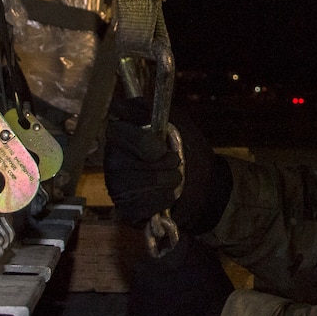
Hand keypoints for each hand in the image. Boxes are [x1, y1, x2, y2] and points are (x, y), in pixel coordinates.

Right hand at [101, 101, 228, 234]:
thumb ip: (151, 109)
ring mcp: (116, 185)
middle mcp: (112, 159)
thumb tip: (126, 107)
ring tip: (175, 178)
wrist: (203, 181)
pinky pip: (139, 206)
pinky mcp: (125, 208)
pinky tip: (169, 195)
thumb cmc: (186, 148)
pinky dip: (162, 200)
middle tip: (175, 163)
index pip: (116, 132)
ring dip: (165, 182)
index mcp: (121, 134)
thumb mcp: (176, 121)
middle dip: (160, 165)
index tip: (161, 147)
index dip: (140, 141)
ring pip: (134, 184)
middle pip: (125, 162)